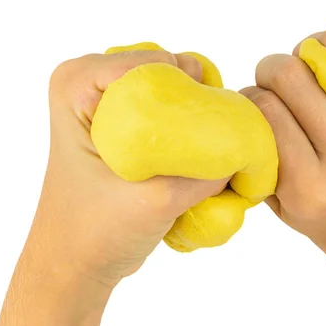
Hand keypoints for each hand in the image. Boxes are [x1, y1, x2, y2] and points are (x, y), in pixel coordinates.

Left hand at [34, 50, 226, 285]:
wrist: (76, 263)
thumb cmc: (97, 232)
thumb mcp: (156, 201)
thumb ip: (206, 173)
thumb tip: (248, 151)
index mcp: (77, 86)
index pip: (151, 62)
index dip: (186, 87)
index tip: (207, 122)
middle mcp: (91, 84)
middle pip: (164, 70)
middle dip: (194, 99)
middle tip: (211, 137)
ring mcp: (108, 103)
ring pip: (171, 90)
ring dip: (194, 117)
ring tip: (205, 150)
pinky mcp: (124, 125)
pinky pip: (168, 110)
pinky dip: (187, 130)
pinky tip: (196, 155)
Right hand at [241, 21, 325, 270]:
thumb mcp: (281, 204)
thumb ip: (257, 154)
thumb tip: (242, 96)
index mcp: (311, 187)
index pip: (264, 109)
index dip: (250, 99)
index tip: (255, 107)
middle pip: (290, 73)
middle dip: (272, 71)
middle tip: (278, 86)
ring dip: (307, 51)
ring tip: (309, 73)